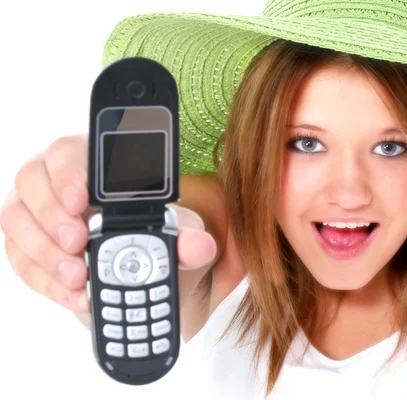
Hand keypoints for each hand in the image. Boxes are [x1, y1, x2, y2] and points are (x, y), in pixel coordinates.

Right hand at [1, 133, 216, 313]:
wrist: (138, 263)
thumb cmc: (151, 230)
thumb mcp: (173, 232)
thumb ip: (186, 237)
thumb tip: (202, 246)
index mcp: (91, 160)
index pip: (69, 150)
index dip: (69, 171)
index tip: (82, 199)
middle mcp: (53, 179)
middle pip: (32, 180)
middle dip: (53, 214)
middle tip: (79, 243)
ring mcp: (34, 211)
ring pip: (16, 220)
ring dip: (45, 251)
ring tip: (79, 276)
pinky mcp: (25, 245)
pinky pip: (20, 259)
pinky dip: (46, 280)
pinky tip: (74, 294)